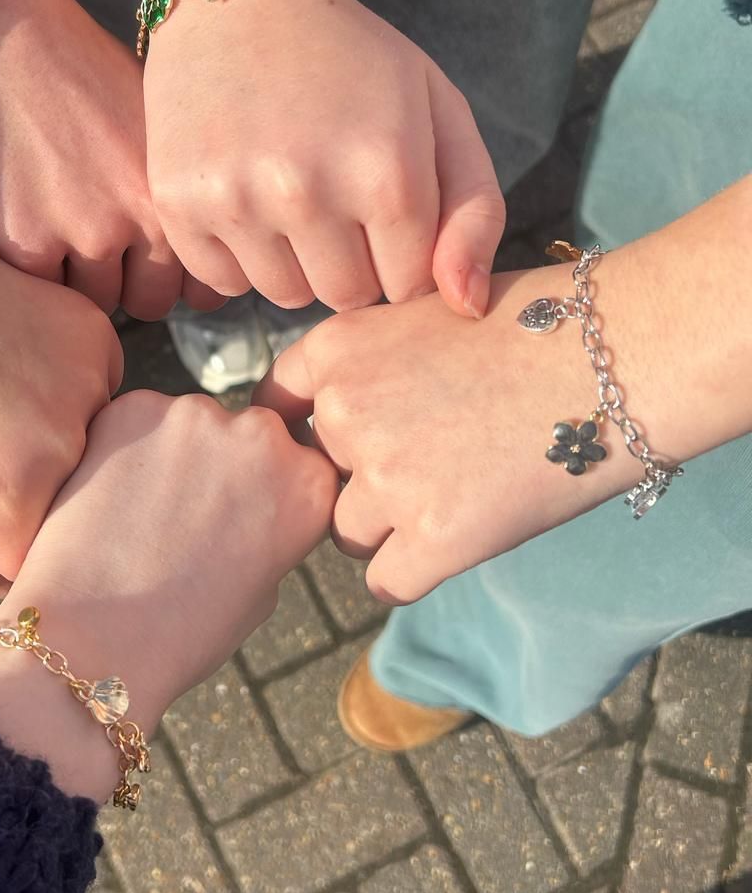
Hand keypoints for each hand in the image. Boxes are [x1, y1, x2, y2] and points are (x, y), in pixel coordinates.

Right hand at [0, 0, 213, 318]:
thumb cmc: (71, 61)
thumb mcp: (151, 117)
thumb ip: (172, 183)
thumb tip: (193, 236)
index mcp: (182, 184)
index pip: (204, 280)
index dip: (177, 275)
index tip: (154, 260)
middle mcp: (145, 216)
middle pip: (151, 301)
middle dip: (130, 284)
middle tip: (98, 250)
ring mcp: (85, 233)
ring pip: (96, 305)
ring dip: (79, 282)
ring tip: (55, 231)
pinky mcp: (24, 244)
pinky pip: (45, 295)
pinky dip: (36, 275)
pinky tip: (22, 228)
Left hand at [0, 258, 122, 593]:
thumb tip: (3, 585)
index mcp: (11, 496)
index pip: (34, 562)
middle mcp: (67, 445)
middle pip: (72, 511)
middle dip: (28, 501)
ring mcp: (90, 384)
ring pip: (95, 454)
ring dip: (58, 449)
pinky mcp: (97, 338)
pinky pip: (103, 394)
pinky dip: (70, 397)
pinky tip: (19, 376)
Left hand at [0, 390, 336, 799]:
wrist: (94, 640)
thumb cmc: (180, 632)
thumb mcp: (262, 588)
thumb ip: (270, 525)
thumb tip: (248, 494)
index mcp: (309, 484)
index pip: (299, 464)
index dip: (264, 491)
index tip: (236, 519)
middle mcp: (263, 436)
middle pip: (246, 434)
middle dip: (220, 464)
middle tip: (181, 518)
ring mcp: (196, 415)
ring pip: (188, 424)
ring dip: (171, 454)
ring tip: (138, 515)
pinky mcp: (134, 406)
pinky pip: (136, 419)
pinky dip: (123, 448)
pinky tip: (107, 498)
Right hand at [143, 0, 505, 315]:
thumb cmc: (352, 57)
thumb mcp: (438, 110)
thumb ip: (474, 211)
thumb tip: (466, 308)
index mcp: (387, 172)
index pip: (409, 286)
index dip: (400, 252)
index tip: (382, 206)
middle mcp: (308, 192)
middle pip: (345, 296)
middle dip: (350, 261)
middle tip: (333, 196)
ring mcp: (236, 200)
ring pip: (284, 294)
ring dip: (294, 261)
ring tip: (288, 194)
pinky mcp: (180, 203)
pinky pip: (223, 282)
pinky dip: (238, 255)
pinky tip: (244, 196)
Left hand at [256, 256, 669, 603]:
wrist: (613, 358)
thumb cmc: (531, 325)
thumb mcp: (421, 312)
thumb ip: (364, 361)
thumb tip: (324, 411)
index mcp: (335, 349)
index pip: (278, 408)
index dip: (307, 431)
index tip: (334, 444)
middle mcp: (344, 413)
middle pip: (316, 474)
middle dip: (358, 474)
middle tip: (429, 458)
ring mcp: (387, 478)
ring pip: (348, 531)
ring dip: (388, 525)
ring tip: (455, 489)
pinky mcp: (434, 538)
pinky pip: (386, 580)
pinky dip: (415, 569)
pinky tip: (457, 536)